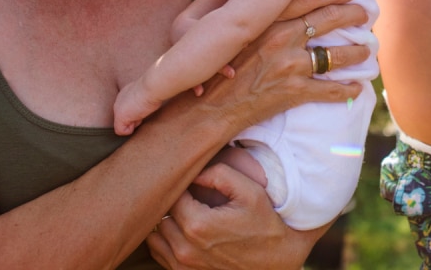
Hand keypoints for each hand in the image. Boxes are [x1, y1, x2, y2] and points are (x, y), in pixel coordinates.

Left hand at [147, 163, 322, 268]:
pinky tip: (182, 229)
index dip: (180, 184)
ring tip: (184, 211)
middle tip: (187, 194)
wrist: (276, 259)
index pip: (170, 195)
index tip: (191, 180)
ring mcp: (183, 265)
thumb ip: (219, 173)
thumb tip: (193, 171)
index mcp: (197, 224)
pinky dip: (164, 239)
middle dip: (170, 202)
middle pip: (159, 215)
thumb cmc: (263, 222)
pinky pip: (158, 252)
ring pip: (154, 235)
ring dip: (165, 221)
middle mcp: (185, 249)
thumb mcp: (249, 190)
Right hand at [190, 0, 369, 133]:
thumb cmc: (215, 68)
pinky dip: (348, 89)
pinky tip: (357, 87)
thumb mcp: (229, 33)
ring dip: (356, 52)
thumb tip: (264, 1)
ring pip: (335, 55)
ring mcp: (291, 65)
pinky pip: (330, 90)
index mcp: (268, 20)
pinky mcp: (294, 92)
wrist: (207, 107)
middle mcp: (283, 38)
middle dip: (352, 15)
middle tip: (365, 14)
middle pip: (329, 20)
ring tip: (367, 50)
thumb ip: (251, 17)